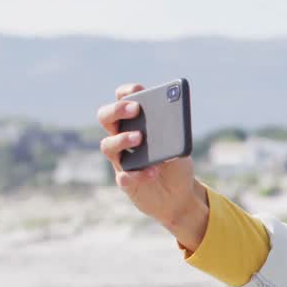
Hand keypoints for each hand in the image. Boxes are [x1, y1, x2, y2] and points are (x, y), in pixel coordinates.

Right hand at [96, 83, 205, 248]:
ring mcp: (121, 160)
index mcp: (135, 124)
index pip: (122, 100)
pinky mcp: (126, 182)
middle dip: (117, 110)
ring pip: (108, 145)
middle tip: (135, 110)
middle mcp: (122, 137)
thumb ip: (174, 137)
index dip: (125, 93)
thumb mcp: (180, 148)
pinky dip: (137, 174)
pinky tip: (152, 172)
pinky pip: (124, 176)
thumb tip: (170, 131)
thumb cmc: (175, 165)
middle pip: (106, 118)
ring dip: (122, 139)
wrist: (178, 196)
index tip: (136, 90)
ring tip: (140, 138)